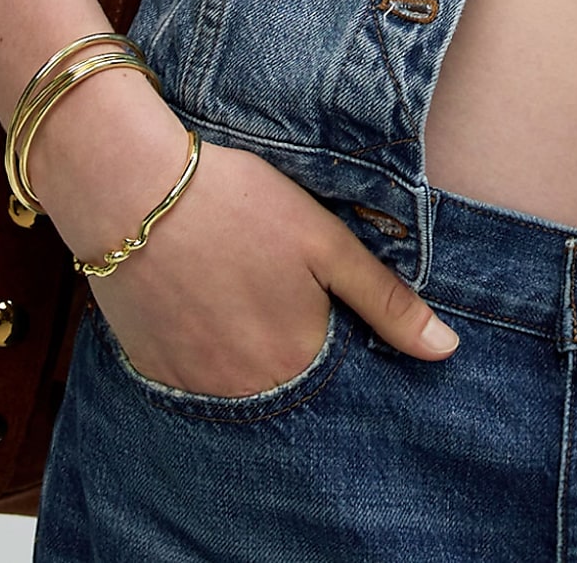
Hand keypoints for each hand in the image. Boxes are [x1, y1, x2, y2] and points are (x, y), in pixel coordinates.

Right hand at [28, 76, 458, 396]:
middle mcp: (247, 390)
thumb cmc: (234, 201)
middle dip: (290, 353)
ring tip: (232, 298)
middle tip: (268, 294)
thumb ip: (384, 298)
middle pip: (287, 388)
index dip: (332, 337)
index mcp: (298, 359)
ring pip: (239, 388)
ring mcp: (194, 386)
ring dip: (245, 357)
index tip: (318, 305)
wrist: (130, 186)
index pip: (336, 378)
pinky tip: (197, 307)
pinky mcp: (151, 371)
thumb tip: (446, 350)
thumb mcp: (321, 239)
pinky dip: (200, 355)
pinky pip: (191, 383)